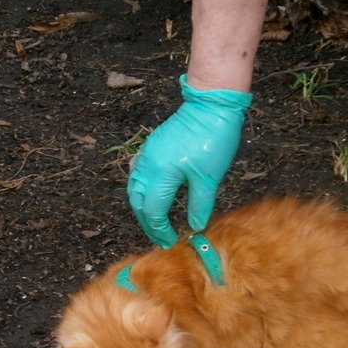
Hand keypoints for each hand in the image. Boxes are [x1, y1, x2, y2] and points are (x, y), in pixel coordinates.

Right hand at [127, 75, 251, 247]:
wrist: (210, 106)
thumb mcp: (209, 178)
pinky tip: (150, 194)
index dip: (159, 229)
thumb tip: (194, 226)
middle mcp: (148, 165)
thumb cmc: (213, 139)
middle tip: (160, 236)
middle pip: (138, 202)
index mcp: (161, 174)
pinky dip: (141, 189)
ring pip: (134, 188)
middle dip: (147, 222)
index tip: (169, 241)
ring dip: (142, 207)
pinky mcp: (151, 146)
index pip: (153, 211)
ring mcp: (147, 154)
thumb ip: (199, 205)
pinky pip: (137, 173)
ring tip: (154, 220)